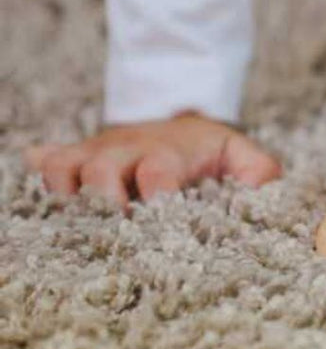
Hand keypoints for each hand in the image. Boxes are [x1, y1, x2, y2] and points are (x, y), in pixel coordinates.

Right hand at [24, 112, 280, 207]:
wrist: (174, 120)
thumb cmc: (208, 150)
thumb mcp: (239, 153)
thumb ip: (259, 173)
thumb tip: (261, 191)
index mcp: (170, 154)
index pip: (159, 171)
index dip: (157, 192)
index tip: (161, 215)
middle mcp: (127, 152)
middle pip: (101, 169)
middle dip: (103, 198)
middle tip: (113, 229)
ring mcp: (96, 155)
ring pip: (64, 168)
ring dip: (66, 194)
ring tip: (77, 225)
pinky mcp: (74, 160)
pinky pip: (46, 164)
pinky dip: (41, 180)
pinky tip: (46, 205)